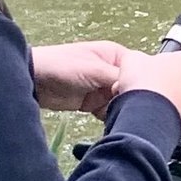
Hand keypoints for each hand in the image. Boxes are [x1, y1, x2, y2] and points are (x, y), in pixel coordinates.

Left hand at [31, 42, 180, 129]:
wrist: (32, 81)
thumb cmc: (60, 66)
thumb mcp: (94, 70)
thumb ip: (117, 79)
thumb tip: (138, 88)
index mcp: (115, 56)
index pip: (139, 71)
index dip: (144, 85)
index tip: (148, 99)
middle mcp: (111, 71)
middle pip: (132, 89)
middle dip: (134, 101)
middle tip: (138, 113)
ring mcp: (102, 88)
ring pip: (122, 103)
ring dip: (123, 111)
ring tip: (127, 120)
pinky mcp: (93, 103)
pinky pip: (110, 112)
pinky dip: (112, 119)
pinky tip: (116, 124)